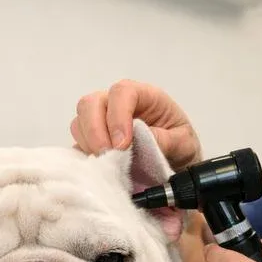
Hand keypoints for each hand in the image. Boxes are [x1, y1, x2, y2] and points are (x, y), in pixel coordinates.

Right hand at [70, 80, 201, 170]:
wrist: (175, 164)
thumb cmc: (180, 146)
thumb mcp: (184, 143)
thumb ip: (166, 140)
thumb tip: (142, 139)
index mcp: (144, 96)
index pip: (122, 92)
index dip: (117, 115)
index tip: (123, 144)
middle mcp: (117, 104)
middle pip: (91, 103)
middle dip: (95, 131)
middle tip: (109, 156)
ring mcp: (102, 122)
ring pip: (80, 122)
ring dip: (89, 145)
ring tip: (107, 165)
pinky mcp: (93, 142)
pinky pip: (78, 144)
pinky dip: (84, 157)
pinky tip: (100, 169)